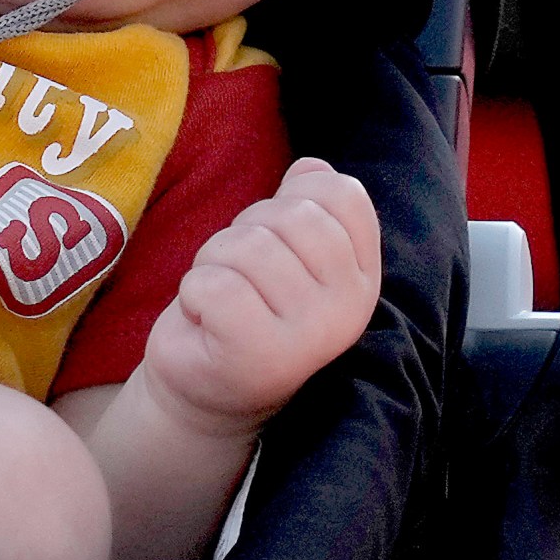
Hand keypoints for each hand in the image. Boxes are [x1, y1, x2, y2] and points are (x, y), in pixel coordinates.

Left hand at [137, 158, 380, 433]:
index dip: (290, 200)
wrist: (210, 391)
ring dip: (214, 264)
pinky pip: (214, 285)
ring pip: (248, 247)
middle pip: (289, 215)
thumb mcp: (285, 252)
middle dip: (244, 234)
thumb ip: (307, 206)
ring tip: (222, 302)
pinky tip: (207, 321)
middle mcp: (350, 307)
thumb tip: (314, 167)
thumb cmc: (246, 310)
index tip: (277, 244)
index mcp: (364, 277)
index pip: (341, 193)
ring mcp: (311, 335)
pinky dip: (194, 294)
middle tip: (240, 278)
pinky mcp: (260, 355)